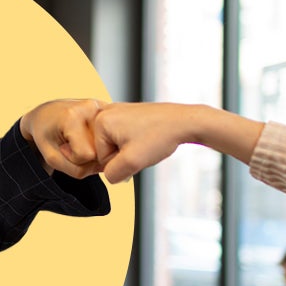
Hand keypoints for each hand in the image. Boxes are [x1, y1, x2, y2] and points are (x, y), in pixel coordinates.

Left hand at [19, 99, 106, 178]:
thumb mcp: (52, 158)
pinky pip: (110, 138)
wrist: (45, 114)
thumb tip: (104, 166)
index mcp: (73, 116)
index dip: (74, 158)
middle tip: (71, 143)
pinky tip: (88, 135)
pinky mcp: (108, 109)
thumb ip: (77, 169)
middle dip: (85, 155)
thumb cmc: (45, 134)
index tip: (64, 147)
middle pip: (100, 151)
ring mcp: (102, 106)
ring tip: (79, 139)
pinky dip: (99, 143)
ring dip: (93, 149)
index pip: (87, 155)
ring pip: (107, 146)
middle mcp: (91, 107)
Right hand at [91, 102, 263, 182]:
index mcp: (101, 121)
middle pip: (107, 149)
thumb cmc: (160, 136)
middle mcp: (106, 112)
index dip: (119, 162)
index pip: (100, 157)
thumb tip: (109, 174)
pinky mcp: (129, 112)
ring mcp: (118, 110)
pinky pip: (124, 136)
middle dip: (124, 155)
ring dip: (130, 150)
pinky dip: (136, 141)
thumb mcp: (132, 163)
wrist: (185, 122)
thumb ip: (112, 174)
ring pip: (117, 144)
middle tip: (142, 147)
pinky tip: (148, 137)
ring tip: (146, 142)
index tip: (136, 151)